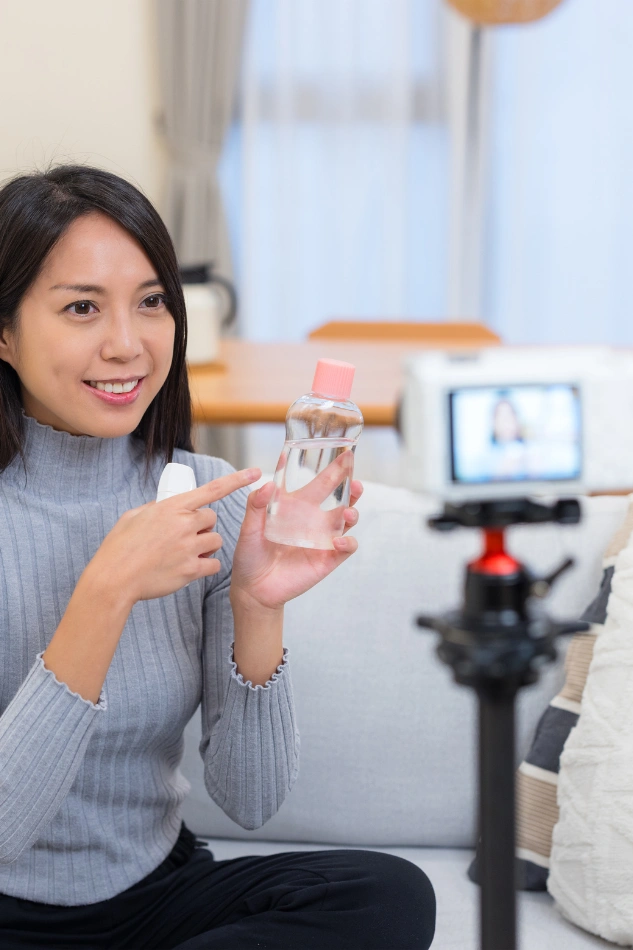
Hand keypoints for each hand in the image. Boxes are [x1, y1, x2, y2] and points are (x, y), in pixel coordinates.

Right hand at [88, 468, 260, 604]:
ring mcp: (190, 547)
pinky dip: (205, 567)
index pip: (212, 489)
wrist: (114, 578)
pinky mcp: (191, 570)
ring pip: (215, 541)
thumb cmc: (119, 547)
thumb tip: (166, 507)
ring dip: (205, 546)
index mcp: (172, 507)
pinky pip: (213, 565)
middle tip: (183, 536)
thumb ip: (155, 508)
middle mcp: (185, 524)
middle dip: (202, 526)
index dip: (237, 480)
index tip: (256, 472)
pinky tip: (188, 568)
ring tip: (183, 553)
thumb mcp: (134, 516)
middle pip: (212, 519)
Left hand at [230, 470, 363, 612]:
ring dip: (352, 512)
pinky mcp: (327, 559)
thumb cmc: (250, 555)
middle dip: (350, 486)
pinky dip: (347, 543)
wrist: (252, 588)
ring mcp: (323, 539)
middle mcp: (314, 520)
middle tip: (354, 477)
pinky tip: (339, 540)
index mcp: (298, 508)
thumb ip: (255, 506)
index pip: (320, 484)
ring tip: (348, 511)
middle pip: (340, 498)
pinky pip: (345, 548)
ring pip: (347, 520)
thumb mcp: (248, 527)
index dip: (332, 470)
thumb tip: (267, 484)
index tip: (344, 454)